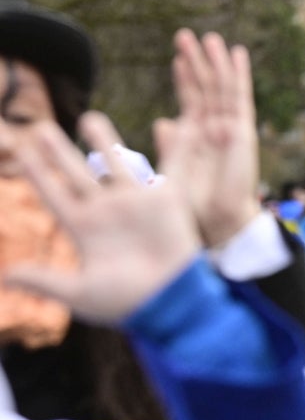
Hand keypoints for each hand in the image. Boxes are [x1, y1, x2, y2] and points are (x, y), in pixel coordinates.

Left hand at [5, 114, 201, 322]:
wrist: (172, 301)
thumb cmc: (127, 302)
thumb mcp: (80, 294)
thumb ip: (44, 281)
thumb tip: (5, 277)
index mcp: (85, 230)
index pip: (54, 195)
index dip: (38, 175)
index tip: (21, 152)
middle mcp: (107, 212)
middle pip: (77, 174)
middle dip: (58, 152)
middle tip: (41, 128)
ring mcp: (136, 204)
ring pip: (115, 164)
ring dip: (103, 140)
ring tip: (89, 117)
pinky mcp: (165, 201)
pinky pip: (168, 169)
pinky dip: (173, 147)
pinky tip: (170, 125)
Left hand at [153, 30, 259, 248]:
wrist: (219, 223)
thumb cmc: (196, 207)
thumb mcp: (174, 170)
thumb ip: (171, 146)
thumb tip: (163, 122)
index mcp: (198, 139)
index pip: (192, 102)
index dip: (185, 80)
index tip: (177, 59)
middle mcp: (215, 130)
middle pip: (206, 89)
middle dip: (197, 63)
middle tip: (186, 35)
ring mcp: (230, 129)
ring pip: (221, 87)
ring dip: (215, 62)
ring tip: (208, 37)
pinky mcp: (242, 131)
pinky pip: (240, 97)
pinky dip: (239, 75)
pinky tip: (237, 53)